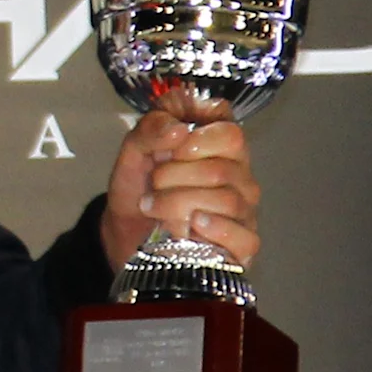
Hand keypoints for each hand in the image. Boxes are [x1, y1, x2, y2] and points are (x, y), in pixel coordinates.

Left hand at [100, 109, 259, 271]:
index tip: (170, 149)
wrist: (126, 229)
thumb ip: (152, 128)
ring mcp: (245, 209)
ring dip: (177, 204)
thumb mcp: (135, 149)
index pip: (230, 132)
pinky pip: (243, 237)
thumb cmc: (140, 185)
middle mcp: (240, 175)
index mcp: (222, 146)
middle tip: (154, 182)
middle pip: (221, 171)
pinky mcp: (244, 243)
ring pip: (226, 202)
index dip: (196, 139)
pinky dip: (213, 230)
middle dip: (174, 176)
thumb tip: (179, 130)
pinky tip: (190, 226)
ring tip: (154, 207)